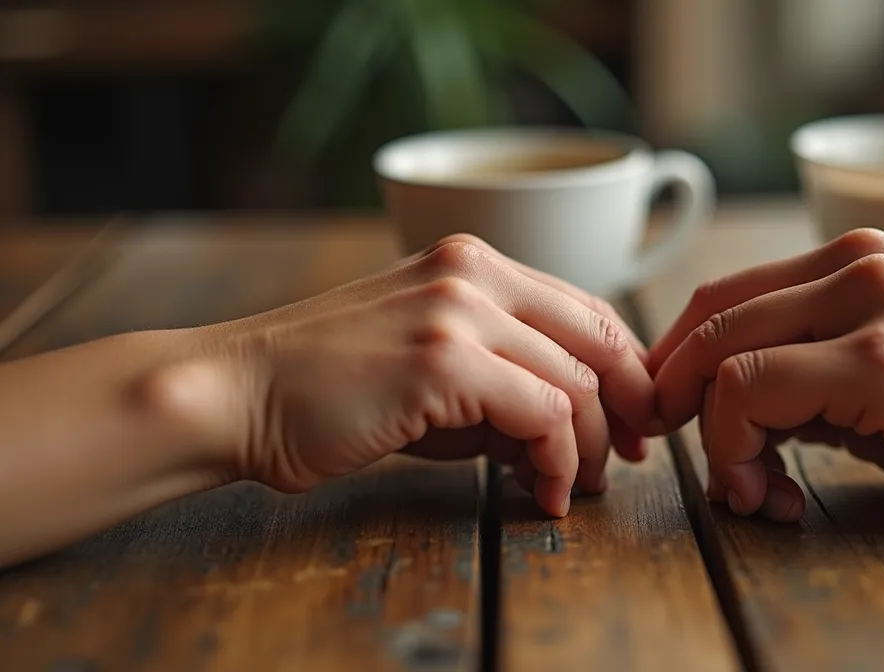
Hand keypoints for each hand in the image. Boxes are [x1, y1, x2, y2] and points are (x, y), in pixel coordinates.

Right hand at [208, 234, 656, 516]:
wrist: (236, 395)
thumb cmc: (329, 390)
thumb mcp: (433, 370)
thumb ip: (505, 380)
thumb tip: (572, 427)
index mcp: (473, 261)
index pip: (586, 309)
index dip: (624, 370)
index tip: (633, 423)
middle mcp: (474, 270)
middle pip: (599, 338)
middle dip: (628, 408)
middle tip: (629, 460)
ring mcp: (459, 310)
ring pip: (577, 381)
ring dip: (591, 448)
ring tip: (572, 488)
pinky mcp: (444, 360)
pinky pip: (544, 414)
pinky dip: (558, 462)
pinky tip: (543, 491)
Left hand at [649, 229, 883, 521]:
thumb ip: (807, 371)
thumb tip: (722, 407)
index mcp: (855, 258)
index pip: (723, 298)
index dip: (679, 364)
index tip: (677, 423)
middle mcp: (857, 264)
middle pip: (710, 319)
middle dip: (676, 399)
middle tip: (687, 459)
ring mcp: (873, 307)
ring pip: (724, 355)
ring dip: (711, 436)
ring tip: (748, 489)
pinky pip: (758, 390)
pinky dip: (738, 447)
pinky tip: (772, 490)